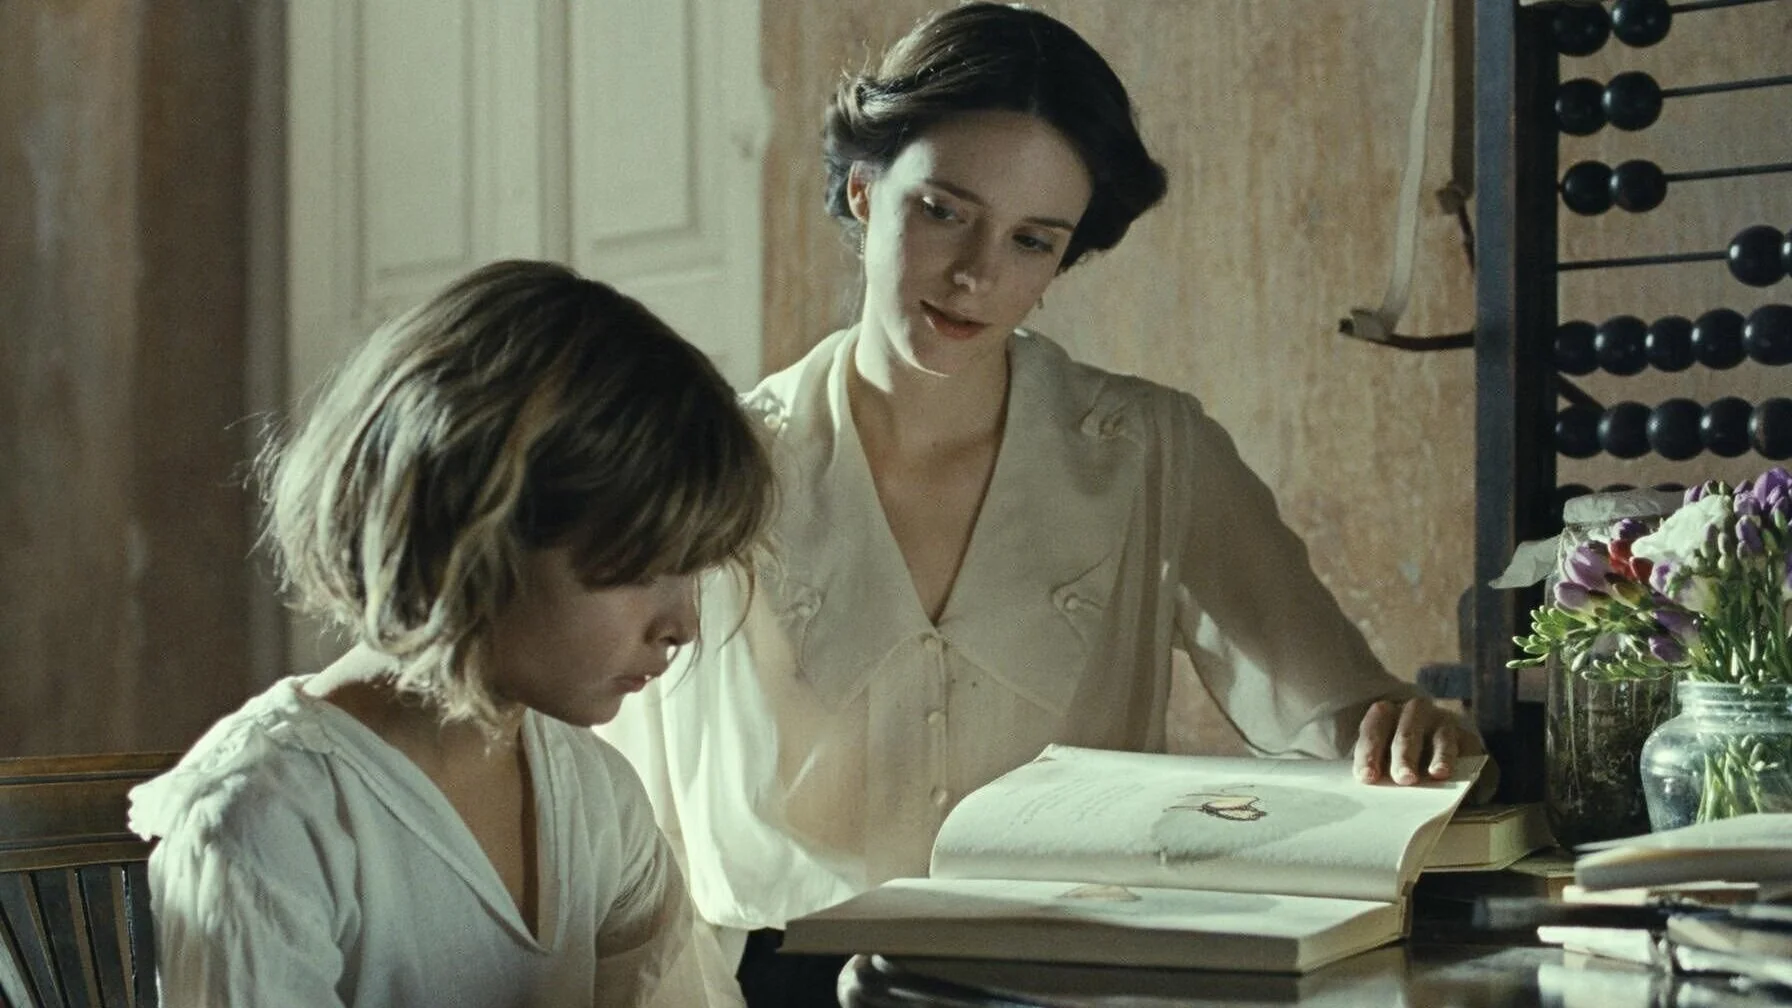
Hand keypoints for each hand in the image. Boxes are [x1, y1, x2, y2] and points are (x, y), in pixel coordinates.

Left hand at [1353, 697, 1482, 785]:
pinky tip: (1461, 775)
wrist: (1434, 759)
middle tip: (1404, 778)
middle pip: (1407, 733)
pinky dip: (1465, 762)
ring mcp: (1443, 723)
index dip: (1369, 753)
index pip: (1373, 731)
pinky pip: (1468, 748)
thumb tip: (1372, 790)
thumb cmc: (1394, 761)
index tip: (1367, 778)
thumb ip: (1377, 772)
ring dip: (1439, 756)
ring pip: (1440, 737)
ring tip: (1437, 774)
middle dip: (1404, 756)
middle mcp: (1414, 713)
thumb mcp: (1381, 762)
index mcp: (1385, 716)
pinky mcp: (1467, 738)